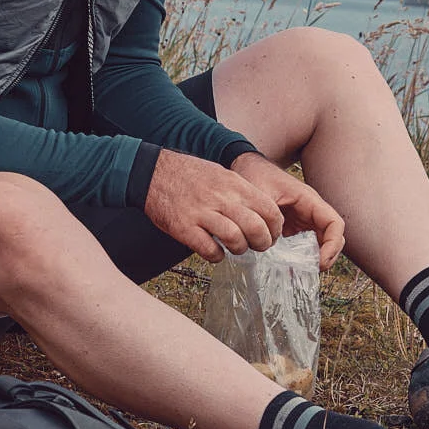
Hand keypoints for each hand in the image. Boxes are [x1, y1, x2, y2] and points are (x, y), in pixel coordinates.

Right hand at [143, 149, 285, 262]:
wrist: (153, 172)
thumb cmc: (189, 175)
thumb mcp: (222, 174)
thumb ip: (242, 192)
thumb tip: (263, 213)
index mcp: (233, 184)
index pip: (269, 209)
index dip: (275, 227)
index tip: (272, 234)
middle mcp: (220, 197)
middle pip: (256, 227)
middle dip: (262, 243)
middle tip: (258, 246)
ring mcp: (201, 213)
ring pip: (235, 239)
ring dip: (240, 249)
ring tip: (236, 248)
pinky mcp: (184, 227)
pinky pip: (209, 250)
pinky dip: (216, 256)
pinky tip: (215, 252)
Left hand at [228, 151, 344, 271]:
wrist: (247, 167)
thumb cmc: (256, 176)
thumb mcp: (262, 194)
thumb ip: (269, 217)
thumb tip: (275, 239)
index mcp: (309, 200)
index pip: (334, 223)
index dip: (332, 244)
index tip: (320, 261)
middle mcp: (310, 210)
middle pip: (332, 236)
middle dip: (327, 255)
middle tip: (313, 271)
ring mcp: (303, 219)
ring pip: (320, 242)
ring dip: (315, 258)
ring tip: (302, 273)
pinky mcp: (293, 226)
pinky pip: (304, 244)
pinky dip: (302, 257)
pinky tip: (290, 269)